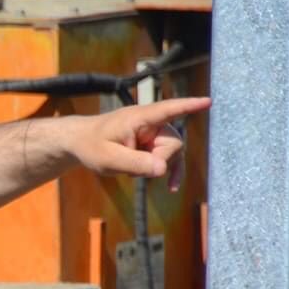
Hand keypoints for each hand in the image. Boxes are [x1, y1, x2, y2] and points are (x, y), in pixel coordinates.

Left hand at [68, 96, 210, 190]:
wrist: (81, 143)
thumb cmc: (91, 146)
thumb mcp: (108, 158)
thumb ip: (135, 163)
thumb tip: (163, 169)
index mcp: (139, 118)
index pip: (168, 110)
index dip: (188, 106)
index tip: (207, 101)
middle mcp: (151, 122)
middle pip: (173, 143)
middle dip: (158, 161)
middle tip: (131, 168)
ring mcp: (153, 133)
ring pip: (171, 153)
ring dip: (155, 167)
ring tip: (130, 171)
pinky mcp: (153, 144)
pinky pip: (169, 158)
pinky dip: (169, 171)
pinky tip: (172, 188)